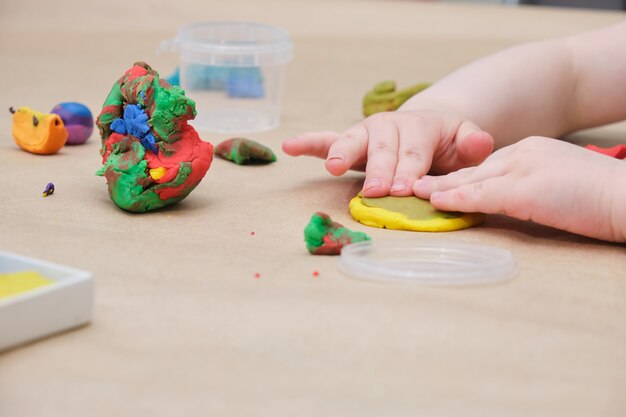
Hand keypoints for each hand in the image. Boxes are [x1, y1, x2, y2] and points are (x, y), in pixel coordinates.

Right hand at [282, 109, 493, 196]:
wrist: (427, 130)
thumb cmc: (446, 144)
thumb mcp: (464, 143)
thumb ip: (472, 145)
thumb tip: (481, 143)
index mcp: (420, 126)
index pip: (414, 152)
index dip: (410, 171)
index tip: (404, 190)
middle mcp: (390, 126)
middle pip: (383, 149)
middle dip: (380, 170)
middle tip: (377, 191)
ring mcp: (367, 132)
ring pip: (352, 141)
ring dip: (342, 154)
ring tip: (334, 167)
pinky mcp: (350, 140)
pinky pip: (327, 139)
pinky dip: (309, 142)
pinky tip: (290, 146)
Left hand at [413, 136, 625, 241]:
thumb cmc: (602, 197)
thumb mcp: (558, 186)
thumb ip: (529, 189)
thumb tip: (506, 204)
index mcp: (532, 151)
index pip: (486, 166)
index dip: (459, 178)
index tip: (437, 186)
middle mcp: (524, 153)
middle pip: (474, 170)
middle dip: (443, 182)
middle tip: (415, 188)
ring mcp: (524, 168)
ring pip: (473, 179)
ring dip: (441, 190)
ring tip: (415, 196)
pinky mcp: (526, 188)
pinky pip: (483, 194)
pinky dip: (457, 199)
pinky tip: (439, 203)